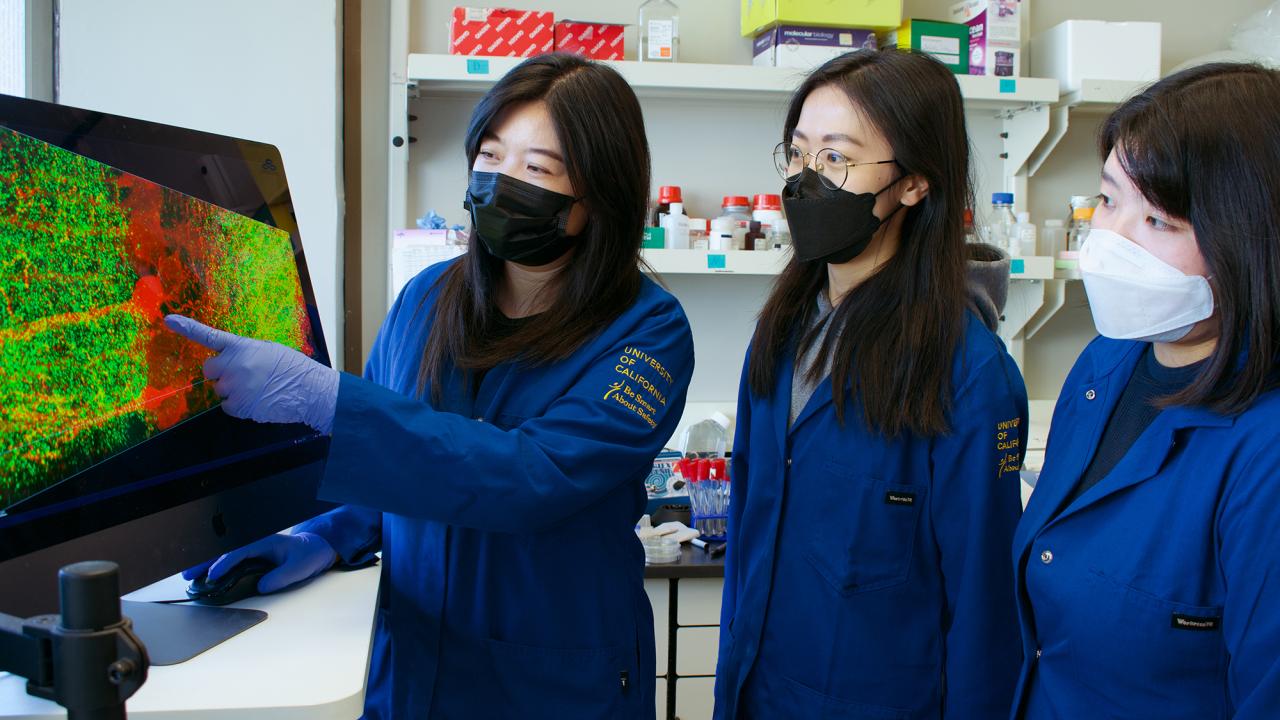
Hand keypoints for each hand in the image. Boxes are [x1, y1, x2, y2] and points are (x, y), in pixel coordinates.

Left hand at [164, 315, 338, 433]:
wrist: (310, 391)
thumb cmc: (294, 368)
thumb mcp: (269, 350)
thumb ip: (246, 353)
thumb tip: (232, 362)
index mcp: (242, 347)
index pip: (209, 335)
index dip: (187, 328)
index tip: (168, 320)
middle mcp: (234, 365)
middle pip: (209, 371)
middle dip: (221, 374)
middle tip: (241, 377)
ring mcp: (235, 387)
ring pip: (220, 390)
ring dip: (233, 391)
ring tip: (258, 390)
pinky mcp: (239, 406)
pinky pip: (227, 407)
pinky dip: (239, 406)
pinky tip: (257, 401)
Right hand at [181, 532, 337, 594]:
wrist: (314, 549)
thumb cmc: (307, 555)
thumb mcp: (298, 568)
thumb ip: (280, 577)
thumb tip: (261, 586)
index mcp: (265, 542)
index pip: (239, 552)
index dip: (224, 564)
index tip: (213, 576)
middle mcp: (255, 545)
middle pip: (225, 552)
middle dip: (205, 563)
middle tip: (188, 575)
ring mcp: (253, 551)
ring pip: (224, 557)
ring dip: (207, 566)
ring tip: (189, 576)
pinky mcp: (252, 559)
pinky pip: (231, 563)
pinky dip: (217, 569)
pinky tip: (205, 578)